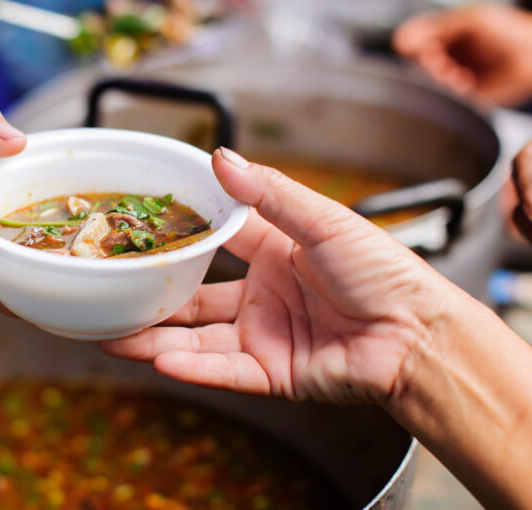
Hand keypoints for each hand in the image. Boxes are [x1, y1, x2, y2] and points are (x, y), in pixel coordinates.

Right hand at [101, 148, 453, 403]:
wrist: (420, 335)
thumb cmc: (386, 271)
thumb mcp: (324, 220)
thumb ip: (270, 194)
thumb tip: (222, 158)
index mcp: (275, 251)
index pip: (214, 240)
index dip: (177, 235)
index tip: (138, 227)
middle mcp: (263, 294)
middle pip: (194, 296)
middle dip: (152, 296)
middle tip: (111, 289)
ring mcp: (264, 334)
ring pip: (197, 338)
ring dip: (154, 338)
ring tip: (111, 336)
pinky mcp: (271, 373)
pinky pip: (223, 370)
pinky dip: (191, 366)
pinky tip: (157, 360)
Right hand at [394, 4, 531, 106]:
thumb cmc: (509, 32)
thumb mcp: (471, 20)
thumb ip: (437, 28)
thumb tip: (401, 43)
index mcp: (438, 34)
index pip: (406, 42)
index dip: (415, 48)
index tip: (431, 50)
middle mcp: (439, 56)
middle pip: (412, 65)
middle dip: (428, 68)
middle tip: (446, 66)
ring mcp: (447, 78)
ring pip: (423, 84)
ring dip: (439, 81)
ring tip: (460, 76)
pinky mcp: (459, 98)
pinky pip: (442, 100)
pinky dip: (451, 93)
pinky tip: (467, 84)